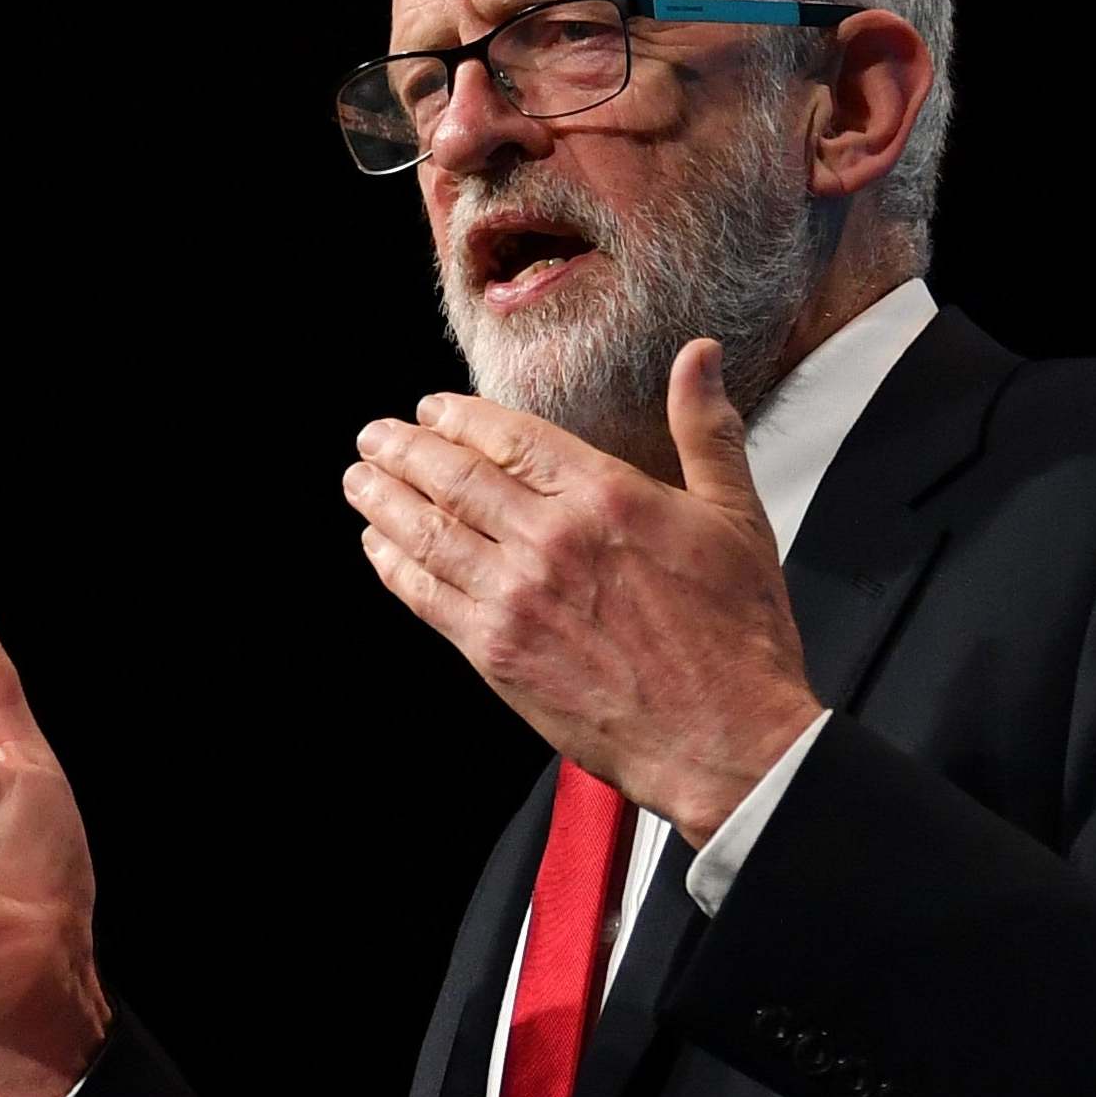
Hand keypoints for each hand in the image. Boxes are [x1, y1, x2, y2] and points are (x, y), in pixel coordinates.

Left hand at [343, 339, 821, 846]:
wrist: (727, 739)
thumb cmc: (735, 636)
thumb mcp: (735, 515)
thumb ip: (706, 429)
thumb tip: (699, 358)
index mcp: (606, 496)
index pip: (508, 438)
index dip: (457, 417)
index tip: (432, 408)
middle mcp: (550, 541)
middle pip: (452, 477)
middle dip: (403, 450)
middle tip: (376, 436)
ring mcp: (516, 598)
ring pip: (427, 533)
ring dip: (383, 500)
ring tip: (359, 480)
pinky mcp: (497, 653)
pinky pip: (427, 598)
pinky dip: (394, 567)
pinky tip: (378, 550)